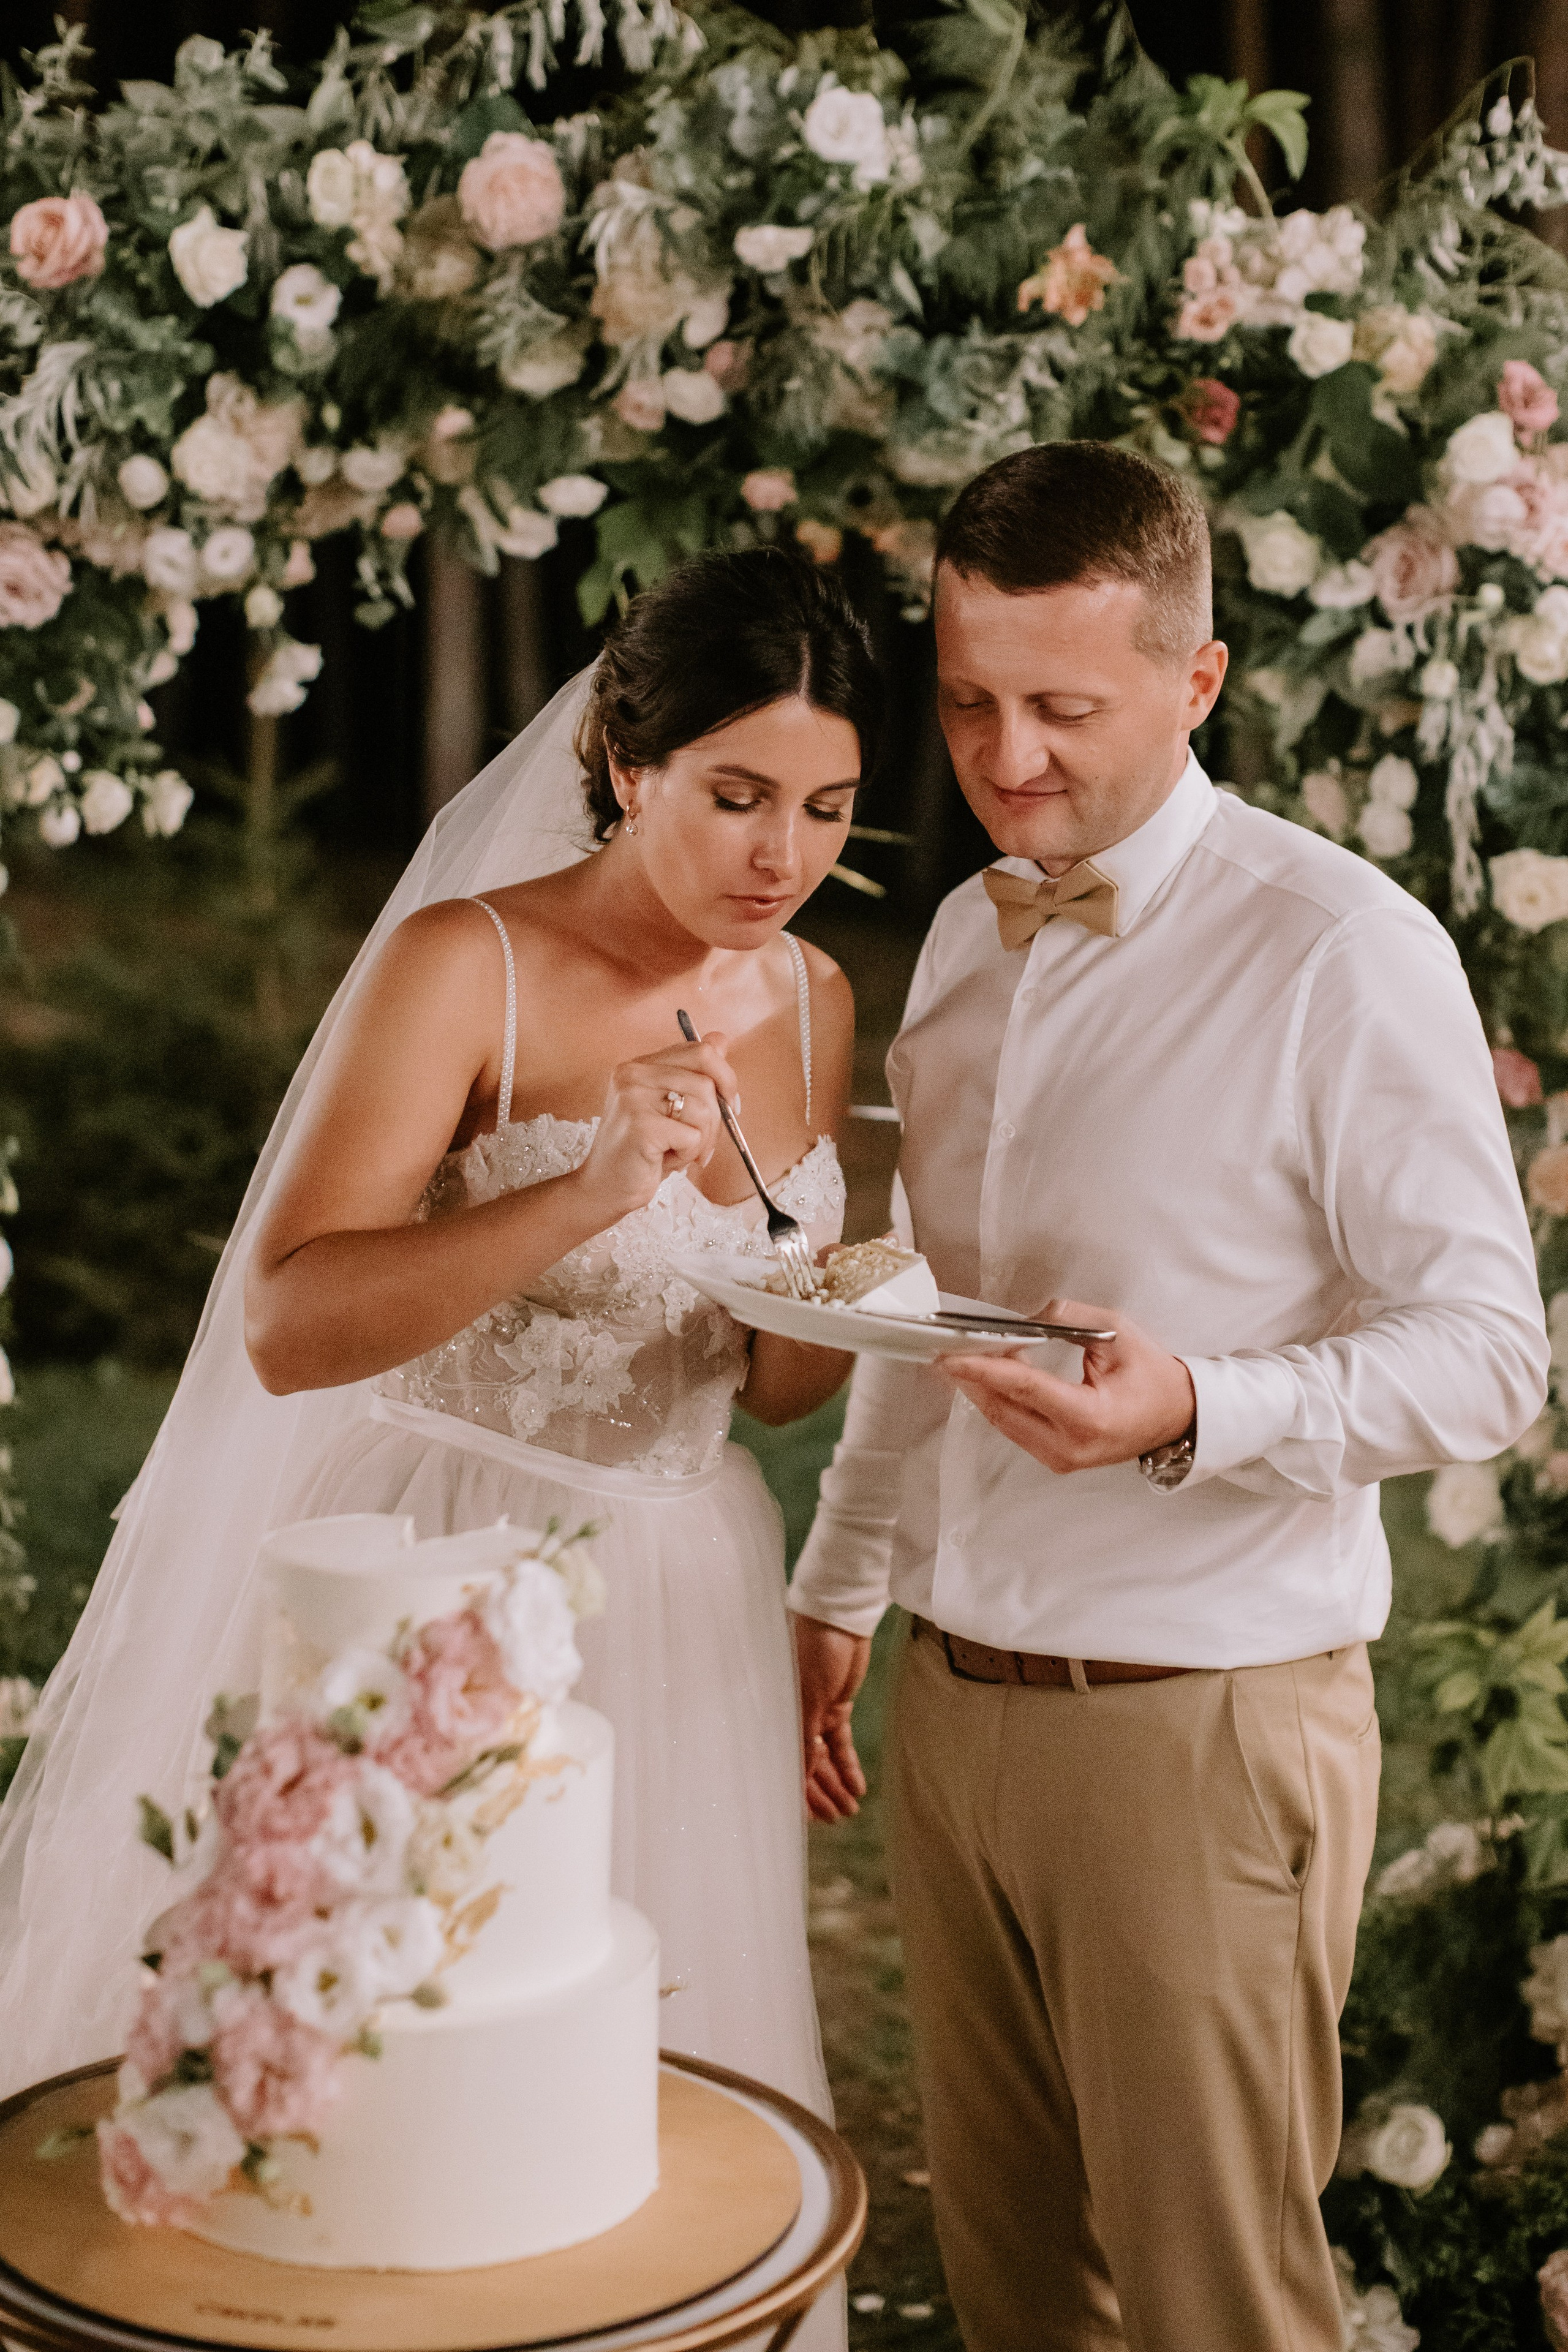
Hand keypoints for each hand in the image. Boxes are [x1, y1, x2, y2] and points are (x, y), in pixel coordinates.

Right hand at [569, 1032, 737, 1225]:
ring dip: (702, 1140)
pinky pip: (693, 1136)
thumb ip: (693, 1073)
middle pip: (706, 1080)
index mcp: (640, 1065)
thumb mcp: (671, 1109)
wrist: (605, 1189)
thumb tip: (721, 1039)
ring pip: (703, 1108)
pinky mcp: (640, 1125)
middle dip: (718, 1116)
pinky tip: (665, 1160)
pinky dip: (689, 1154)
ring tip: (678, 1152)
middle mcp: (632, 1073)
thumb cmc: (642, 1152)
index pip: (700, 1051)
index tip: (729, 1103)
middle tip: (705, 1140)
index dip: (725, 1078)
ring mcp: (633, 1097)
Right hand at [793, 1612, 870, 1823]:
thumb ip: (805, 1737)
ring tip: (851, 1809)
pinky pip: (840, 1743)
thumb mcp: (809, 1697)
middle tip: (838, 1820)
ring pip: (825, 1758)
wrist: (839, 1617)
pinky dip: (849, 1766)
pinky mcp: (837, 1706)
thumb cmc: (815, 1649)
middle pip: (807, 1766)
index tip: (806, 1821)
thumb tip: (802, 1776)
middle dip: (822, 1795)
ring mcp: (816, 1713)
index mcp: (780, 1715)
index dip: (796, 1793)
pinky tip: (858, 1787)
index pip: (785, 1762)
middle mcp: (794, 1718)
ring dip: (837, 1784)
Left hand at [935, 1298, 1194, 1473]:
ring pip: (1003, 1421)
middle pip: (1003, 1409)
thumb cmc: (1153, 1376)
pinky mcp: (1056, 1460)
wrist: (1177, 1417)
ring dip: (980, 1389)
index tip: (951, 1355)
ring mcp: (1061, 1459)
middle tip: (945, 1349)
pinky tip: (988, 1378)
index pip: (1023, 1388)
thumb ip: (1070, 1319)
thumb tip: (1026, 1318)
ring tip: (960, 1359)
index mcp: (1089, 1417)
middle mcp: (1070, 1446)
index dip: (983, 1368)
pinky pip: (1014, 1428)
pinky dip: (998, 1401)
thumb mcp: (1118, 1334)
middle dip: (971, 1377)